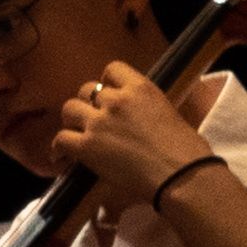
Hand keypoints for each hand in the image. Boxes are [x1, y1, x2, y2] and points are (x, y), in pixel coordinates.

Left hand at [54, 62, 210, 207]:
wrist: (183, 176)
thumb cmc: (187, 151)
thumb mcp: (168, 113)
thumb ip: (144, 108)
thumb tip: (136, 118)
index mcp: (141, 88)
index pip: (113, 69)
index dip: (108, 82)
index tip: (110, 95)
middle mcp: (116, 100)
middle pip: (86, 90)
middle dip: (89, 103)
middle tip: (94, 120)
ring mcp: (99, 122)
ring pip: (69, 109)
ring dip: (72, 121)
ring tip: (77, 134)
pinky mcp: (87, 146)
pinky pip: (60, 139)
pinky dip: (59, 149)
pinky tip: (62, 157)